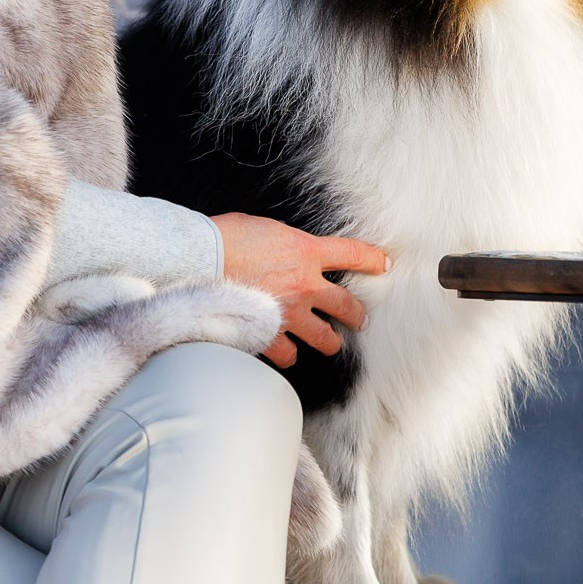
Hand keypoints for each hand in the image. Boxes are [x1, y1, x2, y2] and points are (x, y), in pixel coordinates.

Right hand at [210, 212, 392, 367]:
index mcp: (305, 251)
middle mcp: (304, 285)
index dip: (372, 260)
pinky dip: (287, 353)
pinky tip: (285, 350)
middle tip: (358, 320)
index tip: (383, 264)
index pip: (352, 254)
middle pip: (347, 306)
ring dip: (327, 341)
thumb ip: (287, 244)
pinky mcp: (268, 333)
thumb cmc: (225, 237)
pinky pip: (288, 354)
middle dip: (357, 315)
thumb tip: (290, 252)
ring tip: (326, 342)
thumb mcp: (266, 229)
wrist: (199, 258)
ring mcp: (288, 313)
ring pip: (325, 339)